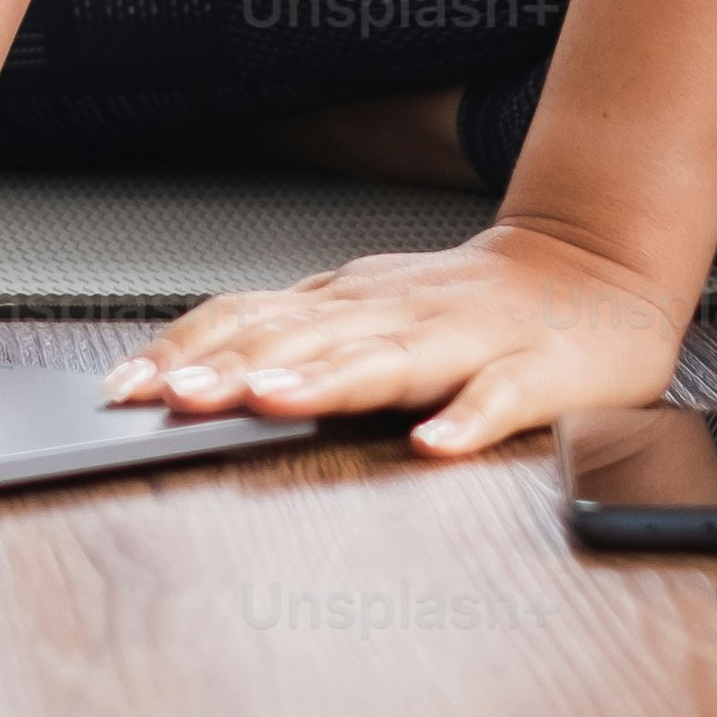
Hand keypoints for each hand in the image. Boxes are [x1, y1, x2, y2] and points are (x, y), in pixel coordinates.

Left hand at [106, 217, 693, 455]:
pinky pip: (500, 397)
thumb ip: (292, 336)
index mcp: (350, 302)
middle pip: (306, 337)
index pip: (252, 316)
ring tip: (271, 407)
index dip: (186, 350)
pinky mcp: (537, 371)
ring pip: (389, 358)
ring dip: (326, 382)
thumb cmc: (468, 307)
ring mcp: (467, 338)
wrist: (594, 268)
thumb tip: (184, 372)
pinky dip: (466, 419)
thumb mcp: (366, 310)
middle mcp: (396, 312)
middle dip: (236, 369)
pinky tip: (433, 447)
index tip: (123, 390)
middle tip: (175, 401)